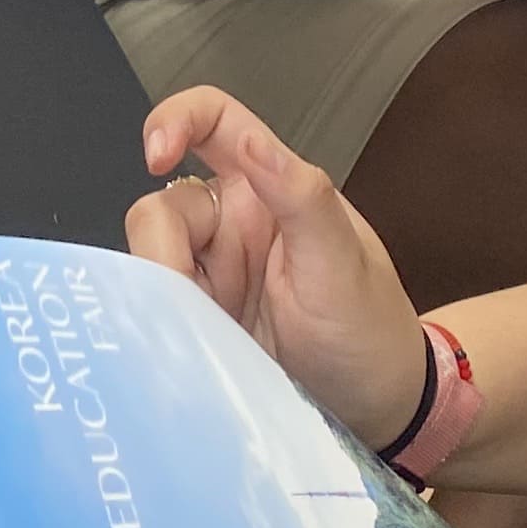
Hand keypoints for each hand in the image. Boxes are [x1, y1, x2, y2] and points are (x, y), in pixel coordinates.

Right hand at [121, 86, 431, 446]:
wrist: (376, 408)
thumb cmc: (370, 327)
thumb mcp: (342, 262)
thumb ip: (301, 196)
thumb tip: (252, 142)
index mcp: (271, 187)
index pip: (213, 122)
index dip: (175, 120)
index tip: (154, 154)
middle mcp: (233, 223)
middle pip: (165, 206)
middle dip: (164, 249)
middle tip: (187, 297)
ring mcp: (211, 274)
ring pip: (151, 259)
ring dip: (161, 294)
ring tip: (201, 333)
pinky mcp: (196, 320)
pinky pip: (153, 307)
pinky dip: (156, 323)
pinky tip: (183, 345)